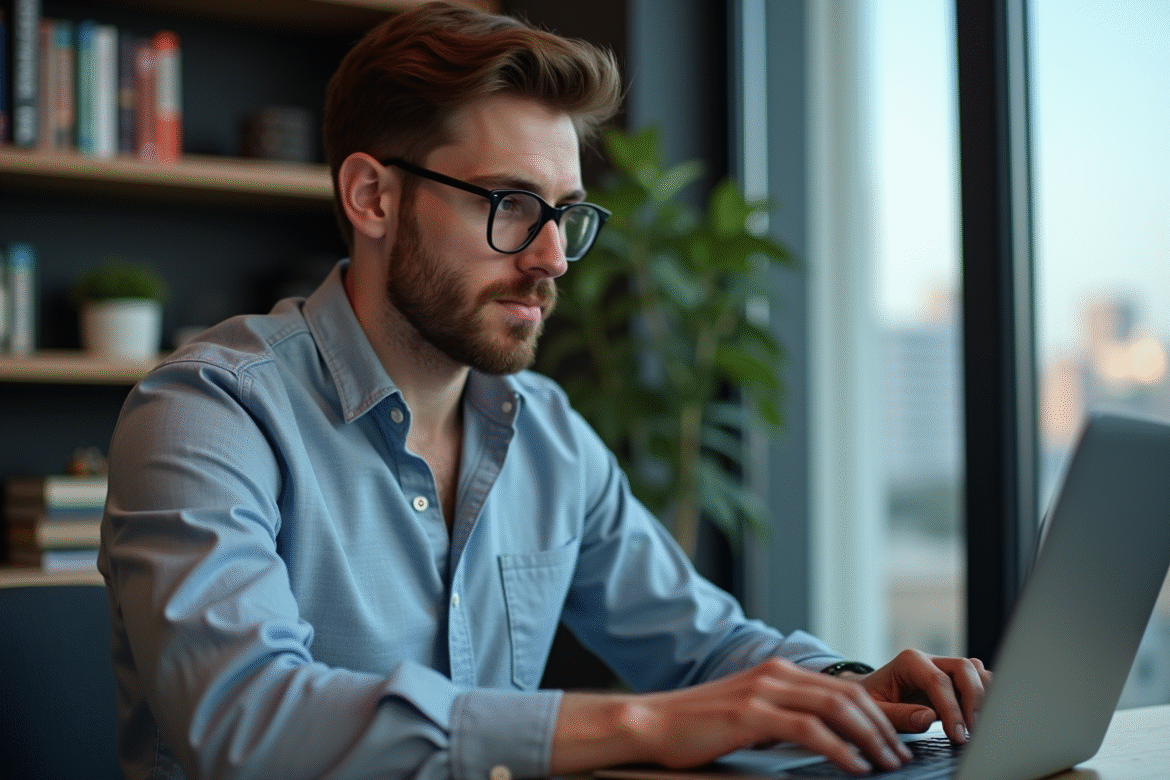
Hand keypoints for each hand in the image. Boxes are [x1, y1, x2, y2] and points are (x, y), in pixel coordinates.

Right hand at [552, 658, 915, 775]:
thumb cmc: (698, 726)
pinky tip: (853, 766)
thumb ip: (783, 716)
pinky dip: (839, 749)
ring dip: (869, 739)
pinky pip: (809, 729)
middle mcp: (775, 674)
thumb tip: (823, 737)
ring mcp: (763, 690)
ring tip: (886, 764)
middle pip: (848, 696)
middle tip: (900, 757)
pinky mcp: (751, 712)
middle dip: (882, 729)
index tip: (894, 743)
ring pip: (836, 709)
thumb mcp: (749, 714)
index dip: (876, 716)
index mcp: (778, 672)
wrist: (652, 722)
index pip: (842, 690)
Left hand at [857, 649, 991, 743]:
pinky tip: (979, 716)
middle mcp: (929, 660)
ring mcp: (944, 667)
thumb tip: (927, 718)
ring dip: (982, 696)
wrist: (870, 692)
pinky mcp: (953, 679)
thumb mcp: (876, 709)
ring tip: (977, 724)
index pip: (939, 681)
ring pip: (976, 671)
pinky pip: (978, 679)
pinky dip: (984, 695)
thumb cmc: (873, 699)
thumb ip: (898, 715)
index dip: (952, 709)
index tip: (957, 735)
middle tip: (972, 730)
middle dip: (973, 700)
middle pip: (964, 668)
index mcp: (909, 662)